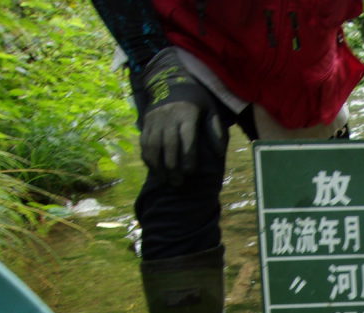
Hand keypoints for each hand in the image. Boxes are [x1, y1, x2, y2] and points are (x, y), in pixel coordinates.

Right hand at [138, 48, 224, 184]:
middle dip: (172, 166)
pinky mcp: (146, 122)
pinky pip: (144, 143)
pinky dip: (148, 158)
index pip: (186, 138)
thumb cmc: (196, 99)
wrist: (170, 80)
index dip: (187, 156)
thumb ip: (215, 130)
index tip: (190, 172)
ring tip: (166, 180)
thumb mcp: (211, 109)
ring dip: (158, 165)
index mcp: (186, 114)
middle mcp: (168, 117)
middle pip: (168, 145)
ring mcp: (155, 120)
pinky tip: (155, 170)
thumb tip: (219, 153)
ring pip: (153, 146)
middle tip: (178, 182)